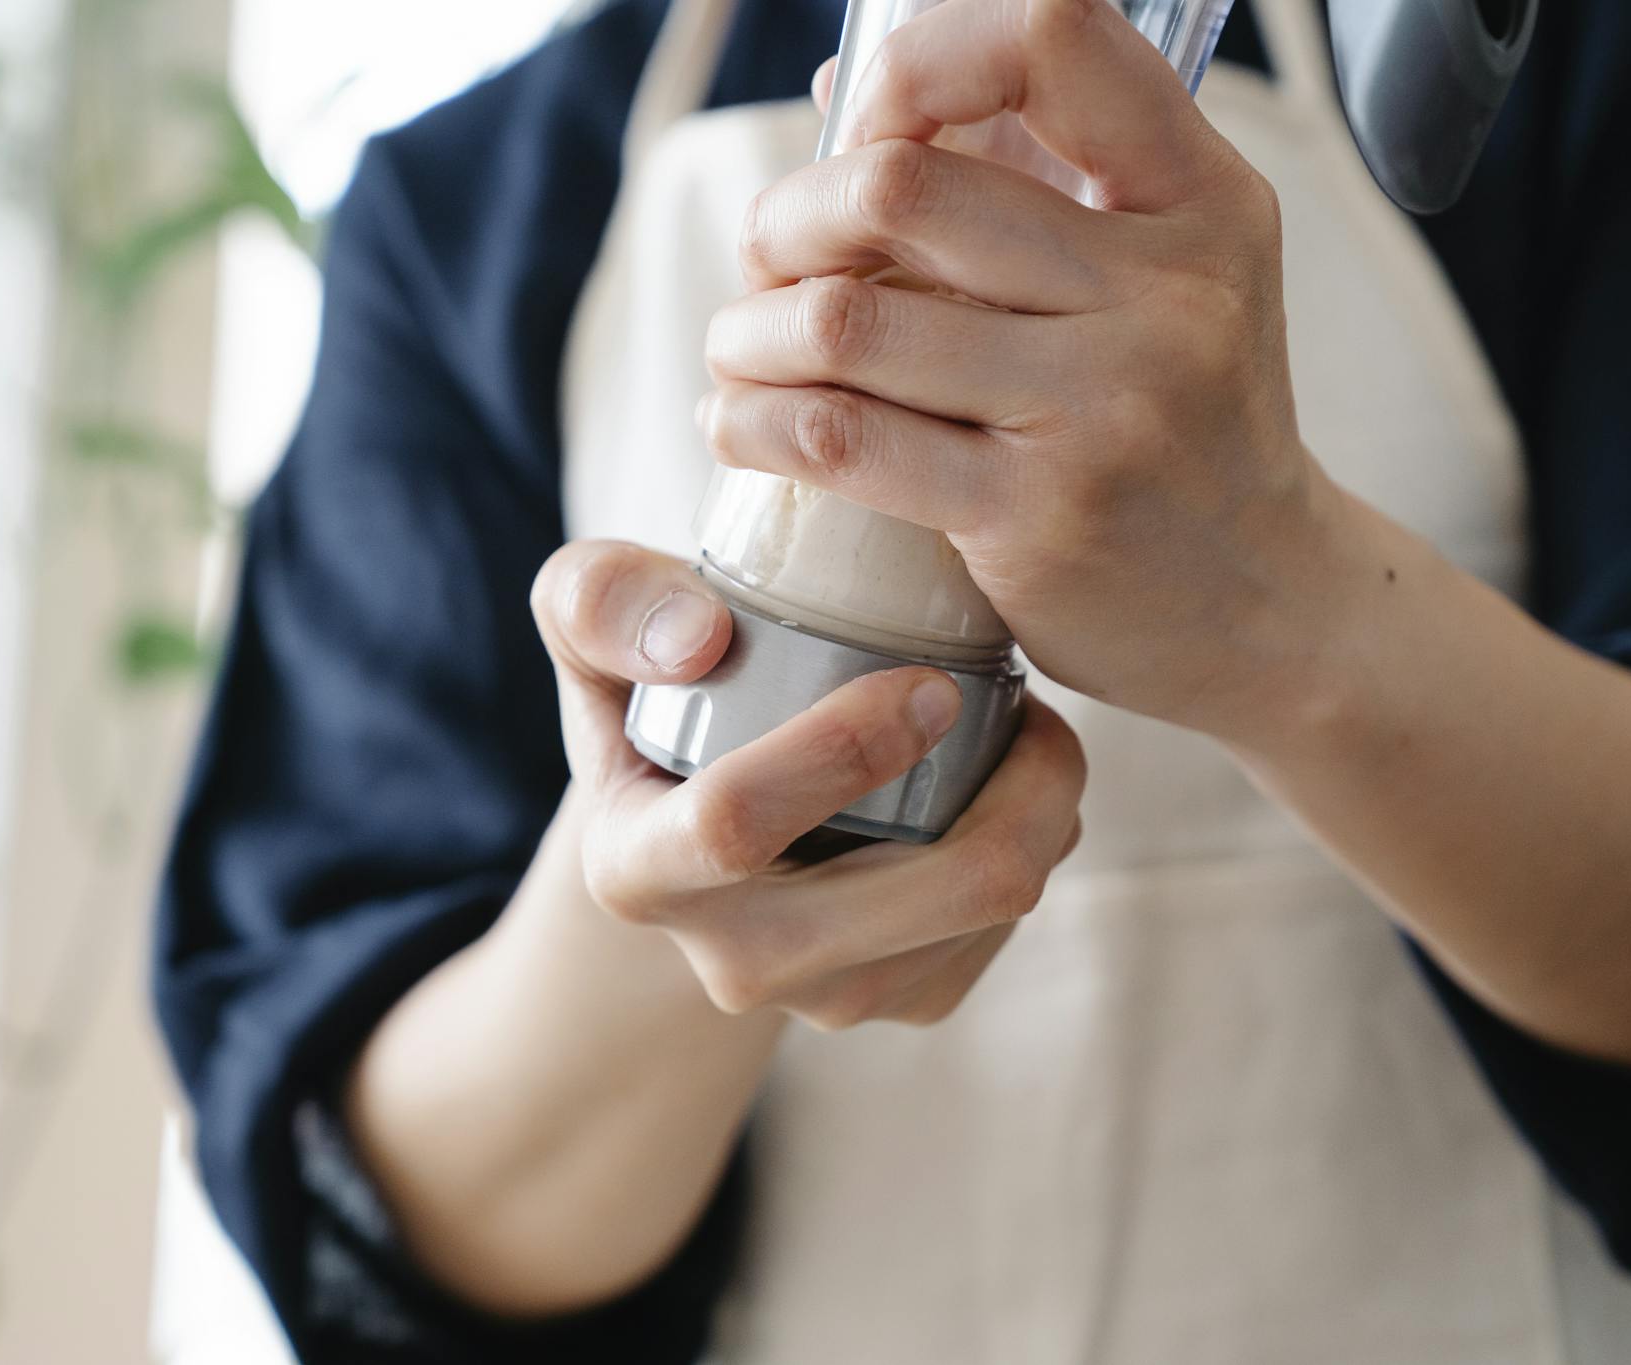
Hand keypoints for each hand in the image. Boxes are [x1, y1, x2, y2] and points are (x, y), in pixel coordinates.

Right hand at [529, 539, 1084, 1028]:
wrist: (693, 818)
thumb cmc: (656, 690)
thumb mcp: (588, 621)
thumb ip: (601, 598)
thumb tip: (698, 637)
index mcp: (637, 870)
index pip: (735, 824)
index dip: (843, 747)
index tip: (929, 680)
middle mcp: (733, 960)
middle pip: (928, 891)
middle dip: (1017, 788)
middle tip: (1025, 696)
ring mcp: (826, 997)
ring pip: (989, 906)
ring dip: (1042, 806)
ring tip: (1019, 729)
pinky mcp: (904, 1004)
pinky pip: (1007, 925)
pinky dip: (1037, 844)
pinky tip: (1004, 786)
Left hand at [698, 0, 1363, 742]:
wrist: (1270, 607)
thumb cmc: (1189, 430)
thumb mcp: (1162, 280)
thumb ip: (1024, 173)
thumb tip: (845, 85)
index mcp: (1202, 202)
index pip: (1050, 36)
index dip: (917, 63)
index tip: (865, 128)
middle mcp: (1166, 295)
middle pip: (901, 188)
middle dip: (788, 217)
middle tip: (766, 258)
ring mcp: (1104, 410)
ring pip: (846, 318)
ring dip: (749, 330)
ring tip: (740, 348)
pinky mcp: (1036, 517)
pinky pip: (842, 438)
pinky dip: (754, 420)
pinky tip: (740, 422)